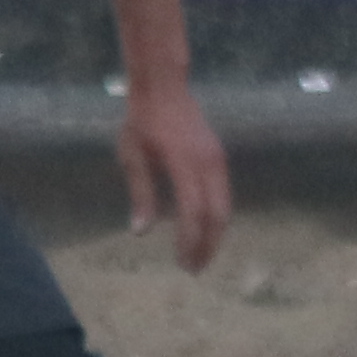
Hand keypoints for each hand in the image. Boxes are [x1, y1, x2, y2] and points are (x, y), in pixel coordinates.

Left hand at [121, 73, 230, 264]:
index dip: (190, 241)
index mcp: (184, 163)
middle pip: (217, 215)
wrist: (164, 88)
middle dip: (207, 245)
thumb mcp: (132, 156)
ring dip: (215, 235)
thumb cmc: (142, 121)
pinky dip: (217, 218)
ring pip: (225, 207)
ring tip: (200, 255)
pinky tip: (204, 229)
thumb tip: (140, 232)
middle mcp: (208, 164)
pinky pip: (224, 195)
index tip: (182, 262)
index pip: (193, 211)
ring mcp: (218, 161)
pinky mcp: (219, 159)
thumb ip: (140, 194)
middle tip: (194, 269)